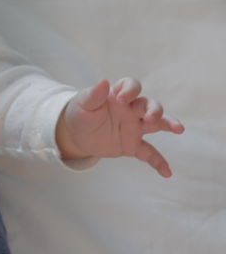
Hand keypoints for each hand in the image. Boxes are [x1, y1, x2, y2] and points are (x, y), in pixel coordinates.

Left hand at [56, 77, 184, 177]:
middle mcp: (131, 110)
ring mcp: (134, 127)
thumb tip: (104, 82)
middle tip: (151, 118)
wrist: (75, 134)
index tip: (122, 100)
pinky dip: (158, 162)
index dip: (131, 90)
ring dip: (167, 124)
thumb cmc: (80, 113)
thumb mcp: (82, 103)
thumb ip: (93, 94)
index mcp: (118, 96)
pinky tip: (166, 172)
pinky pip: (149, 153)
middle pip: (149, 105)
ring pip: (156, 124)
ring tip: (178, 128)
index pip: (132, 86)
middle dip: (154, 109)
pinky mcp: (133, 145)